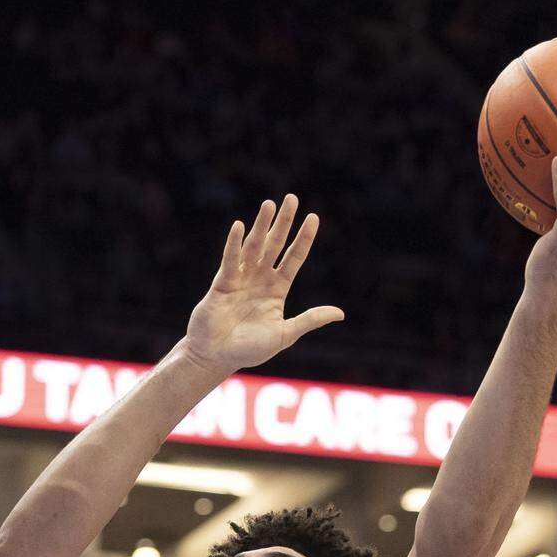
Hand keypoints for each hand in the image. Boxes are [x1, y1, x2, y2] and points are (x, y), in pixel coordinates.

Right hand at [182, 194, 343, 373]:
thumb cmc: (249, 349)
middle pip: (275, 245)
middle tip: (292, 198)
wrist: (216, 357)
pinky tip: (240, 227)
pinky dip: (235, 244)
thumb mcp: (285, 335)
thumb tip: (340, 314)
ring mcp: (241, 279)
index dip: (303, 239)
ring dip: (261, 226)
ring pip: (254, 247)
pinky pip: (230, 260)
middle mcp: (260, 279)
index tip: (313, 218)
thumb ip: (310, 320)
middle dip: (284, 223)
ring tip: (269, 204)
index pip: (294, 258)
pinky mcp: (222, 283)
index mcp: (277, 290)